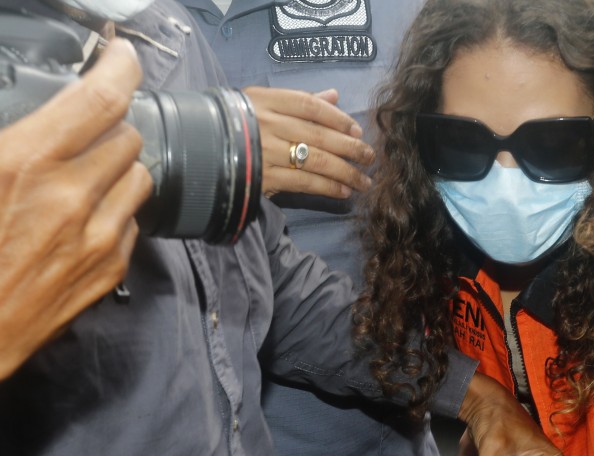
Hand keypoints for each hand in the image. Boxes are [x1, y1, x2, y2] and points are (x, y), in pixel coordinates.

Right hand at [0, 38, 149, 379]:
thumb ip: (13, 141)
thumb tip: (43, 118)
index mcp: (25, 163)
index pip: (100, 99)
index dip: (120, 68)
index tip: (122, 58)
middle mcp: (70, 197)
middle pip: (128, 137)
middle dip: (110, 127)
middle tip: (87, 131)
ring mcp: (96, 237)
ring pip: (140, 178)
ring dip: (119, 168)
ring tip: (87, 174)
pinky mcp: (108, 269)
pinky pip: (132, 222)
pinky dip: (115, 211)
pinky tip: (84, 216)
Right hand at [243, 86, 374, 199]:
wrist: (194, 150)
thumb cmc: (235, 124)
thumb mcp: (260, 103)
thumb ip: (300, 101)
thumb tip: (335, 96)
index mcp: (265, 100)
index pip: (310, 105)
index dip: (338, 118)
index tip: (358, 129)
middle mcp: (266, 124)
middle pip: (319, 135)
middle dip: (350, 148)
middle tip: (370, 157)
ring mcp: (264, 152)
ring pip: (316, 161)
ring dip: (346, 173)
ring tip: (364, 181)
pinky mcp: (263, 178)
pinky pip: (304, 182)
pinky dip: (328, 188)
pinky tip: (344, 192)